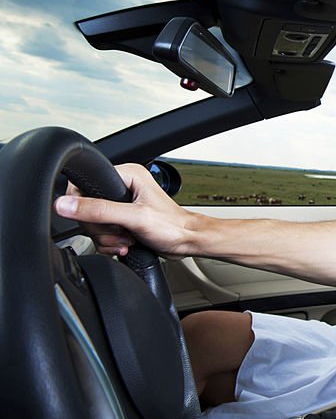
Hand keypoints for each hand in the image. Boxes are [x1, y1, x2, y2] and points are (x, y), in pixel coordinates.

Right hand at [54, 163, 194, 257]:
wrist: (187, 242)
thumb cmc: (172, 226)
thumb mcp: (133, 217)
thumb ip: (99, 210)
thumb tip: (66, 204)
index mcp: (127, 175)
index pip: (84, 184)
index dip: (84, 205)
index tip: (99, 219)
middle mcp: (123, 186)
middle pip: (86, 208)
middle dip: (101, 227)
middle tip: (120, 231)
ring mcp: (121, 204)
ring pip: (93, 223)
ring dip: (107, 237)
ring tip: (126, 238)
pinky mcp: (121, 219)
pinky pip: (101, 232)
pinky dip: (110, 242)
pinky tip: (125, 243)